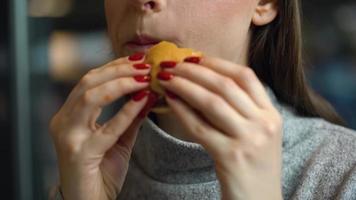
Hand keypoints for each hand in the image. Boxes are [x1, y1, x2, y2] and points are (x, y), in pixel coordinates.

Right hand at [49, 53, 157, 199]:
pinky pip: (106, 128)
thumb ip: (130, 117)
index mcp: (70, 115)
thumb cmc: (102, 171)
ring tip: (144, 78)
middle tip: (144, 65)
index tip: (138, 59)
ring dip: (121, 83)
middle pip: (88, 82)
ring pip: (90, 97)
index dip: (115, 66)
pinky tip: (142, 100)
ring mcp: (68, 136)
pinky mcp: (79, 152)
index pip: (90, 80)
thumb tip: (149, 93)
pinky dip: (126, 112)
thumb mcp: (118, 139)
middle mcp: (63, 121)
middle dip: (118, 69)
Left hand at [158, 56, 282, 199]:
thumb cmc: (253, 166)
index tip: (195, 57)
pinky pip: (200, 127)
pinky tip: (169, 101)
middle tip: (173, 64)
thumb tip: (201, 83)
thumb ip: (239, 109)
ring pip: (212, 102)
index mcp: (271, 114)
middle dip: (195, 71)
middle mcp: (264, 124)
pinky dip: (182, 111)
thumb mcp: (256, 133)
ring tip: (166, 78)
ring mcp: (249, 140)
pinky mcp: (230, 157)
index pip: (246, 76)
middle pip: (226, 85)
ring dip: (185, 86)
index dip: (217, 63)